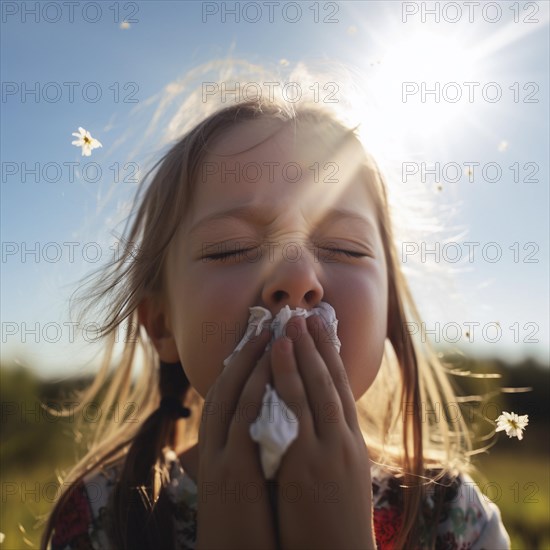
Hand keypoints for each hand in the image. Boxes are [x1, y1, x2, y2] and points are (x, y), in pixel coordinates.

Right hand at [196, 328, 277, 549]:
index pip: (228, 396)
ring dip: (251, 361)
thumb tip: (268, 429)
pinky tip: (269, 365)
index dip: (243, 366)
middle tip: (265, 325)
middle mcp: (214, 447)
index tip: (260, 342)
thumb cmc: (244, 529)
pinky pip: (243, 419)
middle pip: (227, 387)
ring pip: (233, 395)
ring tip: (270, 332)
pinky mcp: (231, 471)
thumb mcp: (243, 485)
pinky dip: (255, 388)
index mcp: (218, 450)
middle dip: (246, 354)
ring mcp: (220, 457)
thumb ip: (250, 454)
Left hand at [271, 315, 375, 549]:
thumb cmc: (336, 523)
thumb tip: (318, 423)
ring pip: (314, 389)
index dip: (331, 356)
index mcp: (352, 443)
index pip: (341, 388)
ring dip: (301, 354)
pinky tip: (275, 359)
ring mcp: (327, 450)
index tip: (322, 328)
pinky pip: (294, 412)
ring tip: (290, 326)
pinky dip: (286, 382)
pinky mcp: (308, 463)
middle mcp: (344, 440)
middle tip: (305, 315)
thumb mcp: (341, 480)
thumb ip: (330, 448)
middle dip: (317, 346)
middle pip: (330, 382)